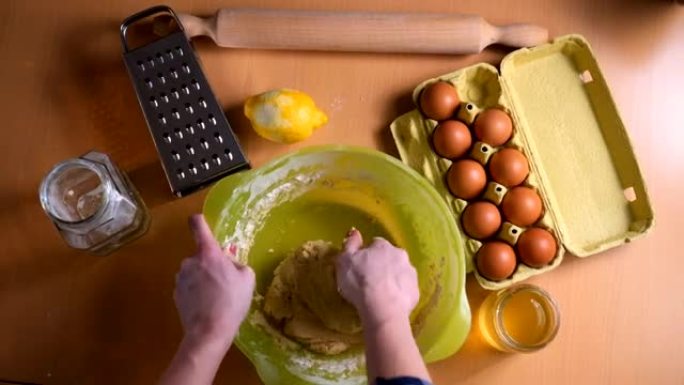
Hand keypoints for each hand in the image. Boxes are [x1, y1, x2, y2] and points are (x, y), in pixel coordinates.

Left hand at [174, 214, 254, 349]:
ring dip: (203, 279)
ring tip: (216, 298)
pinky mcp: (175, 294)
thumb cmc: (232, 301)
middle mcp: (190, 261)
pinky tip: (206, 307)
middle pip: (201, 255)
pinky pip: (188, 287)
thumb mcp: (247, 279)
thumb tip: (230, 262)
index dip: (199, 221)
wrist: (209, 331)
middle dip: (211, 264)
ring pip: (194, 272)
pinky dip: (196, 293)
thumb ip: (238, 264)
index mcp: (208, 253)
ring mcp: (180, 278)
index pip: (198, 226)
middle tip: (224, 281)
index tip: (201, 222)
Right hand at [335, 229, 419, 328]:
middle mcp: (400, 254)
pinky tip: (389, 302)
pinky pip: (405, 289)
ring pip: (400, 272)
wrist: (383, 309)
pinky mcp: (416, 291)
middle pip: (389, 257)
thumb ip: (350, 244)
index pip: (374, 244)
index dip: (366, 255)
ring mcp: (410, 272)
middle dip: (382, 265)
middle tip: (369, 280)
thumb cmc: (360, 282)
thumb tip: (355, 232)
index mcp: (382, 245)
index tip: (360, 266)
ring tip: (380, 293)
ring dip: (392, 278)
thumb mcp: (344, 261)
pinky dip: (398, 293)